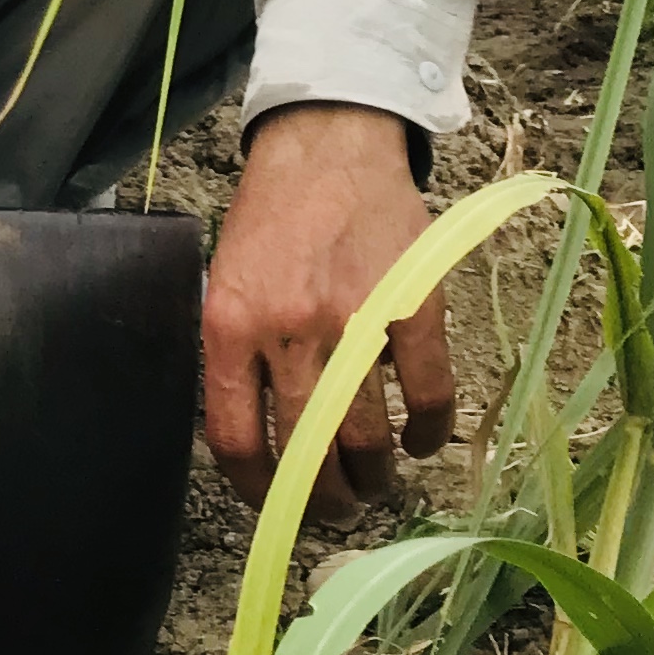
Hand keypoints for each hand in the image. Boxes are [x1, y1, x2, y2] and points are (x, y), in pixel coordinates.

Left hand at [200, 104, 454, 518]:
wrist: (326, 146)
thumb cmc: (269, 218)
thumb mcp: (224, 283)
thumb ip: (234, 355)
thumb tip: (254, 437)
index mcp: (230, 326)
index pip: (237, 438)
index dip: (257, 489)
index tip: (273, 506)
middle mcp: (288, 329)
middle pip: (308, 451)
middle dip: (324, 499)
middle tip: (335, 508)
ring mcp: (355, 320)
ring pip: (367, 436)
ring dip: (375, 476)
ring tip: (376, 483)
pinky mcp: (415, 308)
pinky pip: (429, 396)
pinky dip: (429, 433)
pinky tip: (424, 444)